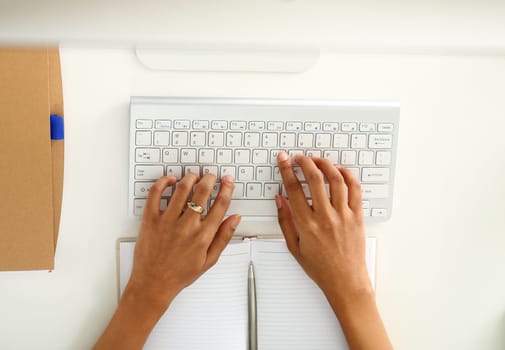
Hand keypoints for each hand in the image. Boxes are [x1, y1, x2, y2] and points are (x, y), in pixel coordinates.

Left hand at [126, 173, 240, 312]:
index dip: (227, 188)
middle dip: (210, 179)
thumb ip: (224, 237)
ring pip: (181, 189)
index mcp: (203, 236)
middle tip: (211, 175)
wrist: (153, 284)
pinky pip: (155, 194)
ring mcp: (167, 221)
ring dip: (190, 178)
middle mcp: (186, 226)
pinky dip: (163, 182)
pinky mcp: (150, 220)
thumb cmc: (180, 274)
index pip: (220, 204)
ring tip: (193, 176)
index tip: (227, 181)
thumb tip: (235, 218)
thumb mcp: (209, 260)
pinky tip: (169, 180)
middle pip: (202, 192)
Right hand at [275, 151, 370, 304]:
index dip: (286, 170)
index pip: (294, 189)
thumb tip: (280, 200)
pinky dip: (347, 175)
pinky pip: (355, 190)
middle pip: (314, 179)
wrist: (346, 282)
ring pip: (336, 180)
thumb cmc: (320, 268)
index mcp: (307, 225)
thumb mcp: (294, 247)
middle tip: (299, 157)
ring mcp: (344, 216)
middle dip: (304, 162)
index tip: (284, 159)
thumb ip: (285, 221)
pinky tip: (339, 171)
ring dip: (325, 164)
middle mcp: (326, 217)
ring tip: (317, 160)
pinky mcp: (357, 216)